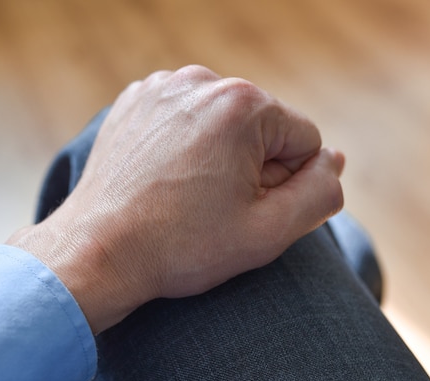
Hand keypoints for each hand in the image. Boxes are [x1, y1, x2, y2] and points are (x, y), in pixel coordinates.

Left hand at [9, 65, 343, 333]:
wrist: (96, 251)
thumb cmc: (179, 246)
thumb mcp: (268, 232)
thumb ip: (320, 192)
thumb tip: (333, 160)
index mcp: (243, 105)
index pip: (304, 141)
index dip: (285, 184)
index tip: (244, 209)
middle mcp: (202, 81)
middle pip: (262, 128)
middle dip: (251, 167)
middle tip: (211, 207)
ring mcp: (161, 87)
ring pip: (223, 123)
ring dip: (218, 156)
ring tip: (185, 195)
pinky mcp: (134, 101)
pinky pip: (184, 120)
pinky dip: (184, 146)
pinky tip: (164, 178)